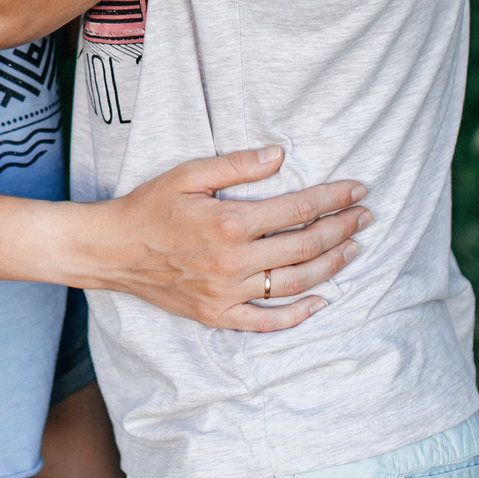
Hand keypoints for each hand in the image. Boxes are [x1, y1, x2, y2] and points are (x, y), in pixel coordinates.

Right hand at [86, 147, 370, 332]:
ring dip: (331, 267)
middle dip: (342, 229)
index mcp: (230, 223)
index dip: (333, 199)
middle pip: (305, 247)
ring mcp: (227, 293)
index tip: (358, 190)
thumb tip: (280, 155)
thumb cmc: (149, 207)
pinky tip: (322, 302)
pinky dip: (298, 315)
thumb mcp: (188, 174)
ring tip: (353, 249)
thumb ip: (237, 166)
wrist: (112, 250)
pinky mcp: (217, 315)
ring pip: (295, 284)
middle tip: (366, 217)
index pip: (298, 209)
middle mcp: (234, 262)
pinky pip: (266, 322)